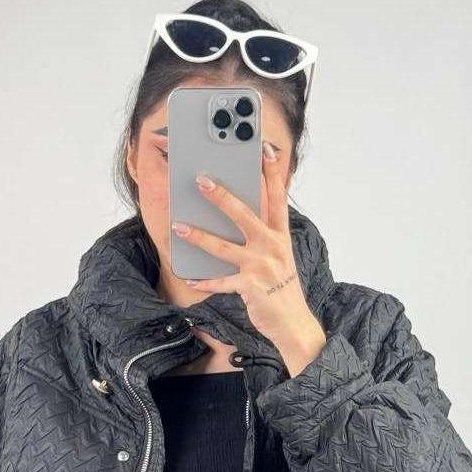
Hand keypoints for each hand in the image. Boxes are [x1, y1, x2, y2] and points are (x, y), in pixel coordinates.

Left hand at [170, 141, 326, 362]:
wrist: (293, 322)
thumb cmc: (282, 288)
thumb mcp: (279, 256)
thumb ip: (264, 235)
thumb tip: (237, 217)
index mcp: (280, 235)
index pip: (277, 197)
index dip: (271, 172)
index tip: (264, 149)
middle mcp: (272, 246)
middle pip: (244, 214)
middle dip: (221, 196)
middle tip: (201, 180)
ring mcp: (261, 266)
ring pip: (224, 247)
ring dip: (198, 236)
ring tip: (178, 226)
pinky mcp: (250, 287)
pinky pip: (221, 282)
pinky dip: (205, 282)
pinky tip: (190, 279)